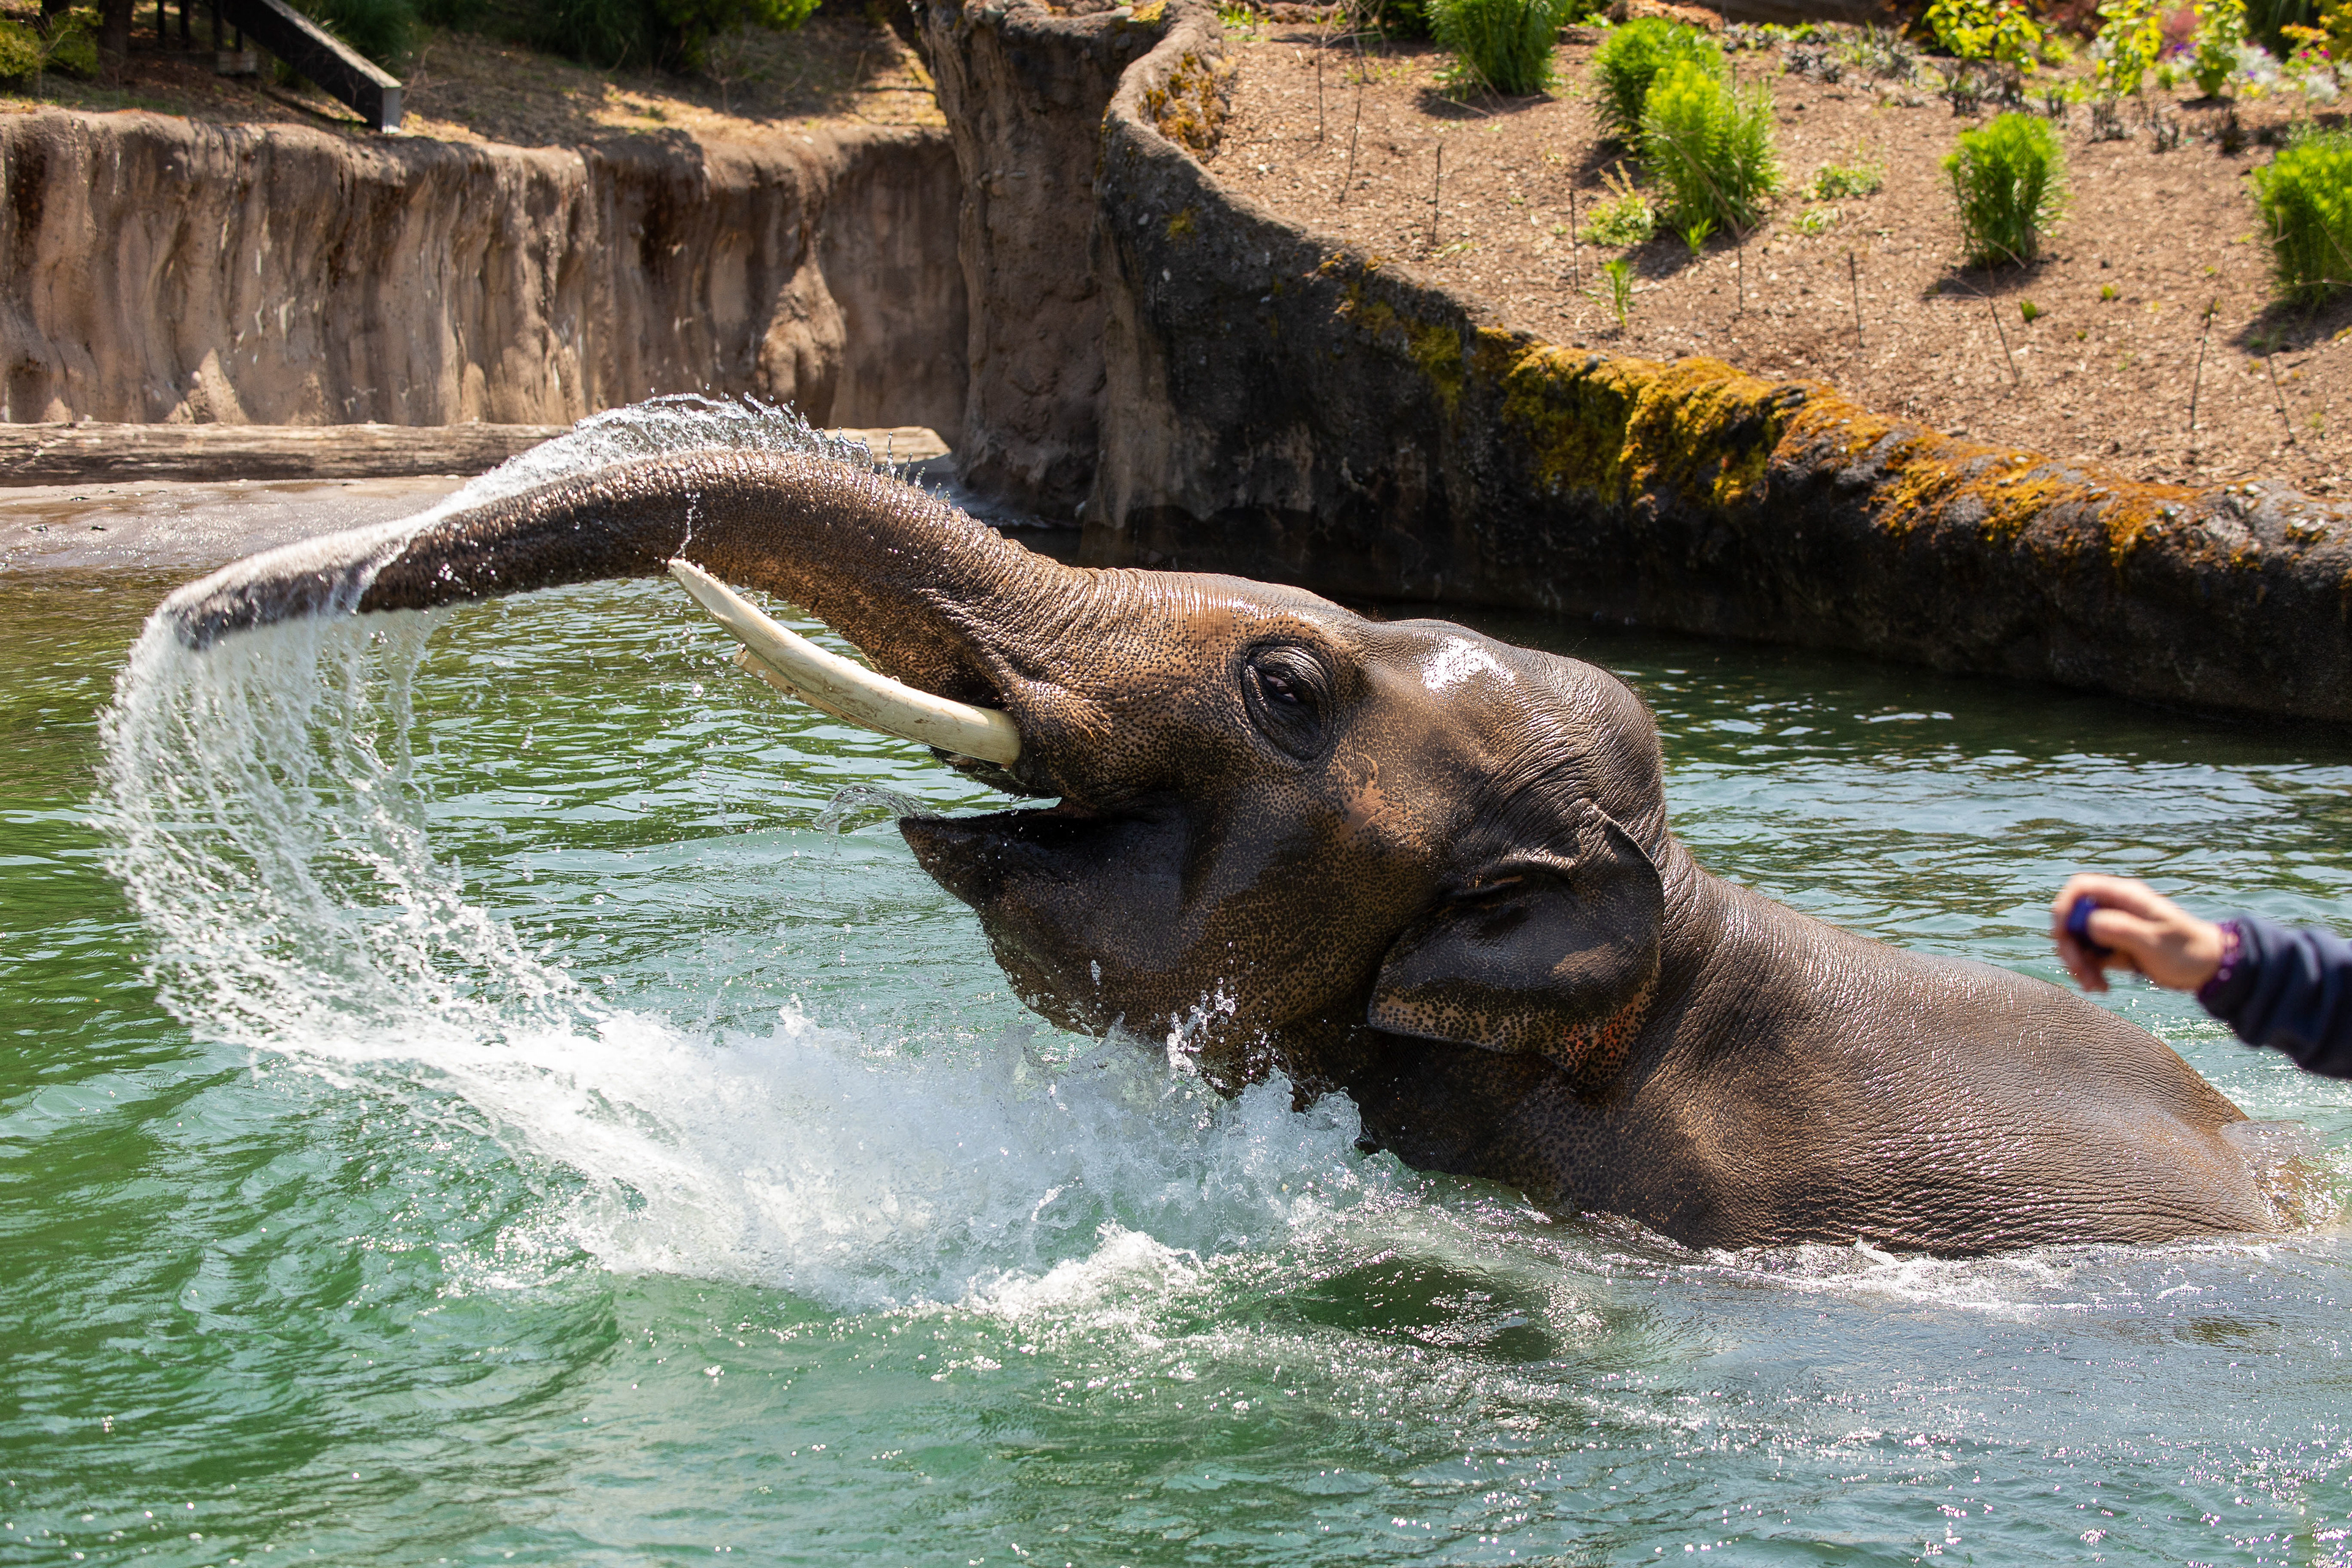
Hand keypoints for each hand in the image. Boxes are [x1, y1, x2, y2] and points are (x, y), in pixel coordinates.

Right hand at [2049, 874, 2226, 994]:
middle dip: (2070, 946)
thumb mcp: (2154, 941)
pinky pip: (2090, 956)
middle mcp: (2116, 908)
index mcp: (2126, 897)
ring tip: (2094, 986)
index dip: (2064, 907)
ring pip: (2079, 940)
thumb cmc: (2188, 951)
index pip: (2081, 889)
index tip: (2062, 934)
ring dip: (2079, 964)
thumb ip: (2121, 929)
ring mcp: (2115, 927)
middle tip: (2077, 970)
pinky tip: (2101, 987)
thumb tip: (2088, 924)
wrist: (2209, 969)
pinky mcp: (2115, 947)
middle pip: (2073, 919)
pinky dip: (2090, 972)